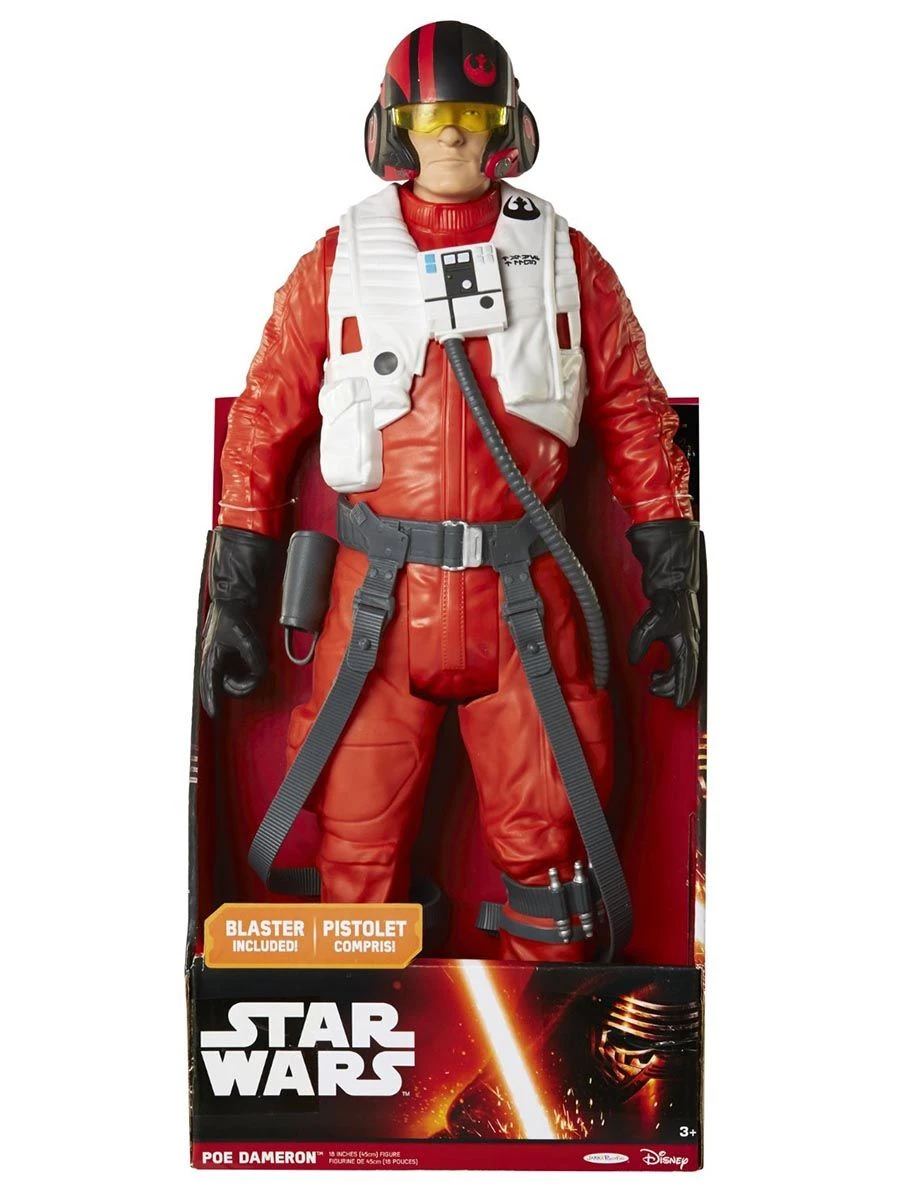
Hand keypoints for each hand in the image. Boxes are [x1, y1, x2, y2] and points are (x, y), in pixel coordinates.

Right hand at [199, 600, 267, 717]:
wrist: (232, 599)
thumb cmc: (234, 617)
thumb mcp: (248, 640)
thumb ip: (254, 660)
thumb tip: (259, 675)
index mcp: (211, 656)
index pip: (209, 684)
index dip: (212, 700)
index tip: (214, 714)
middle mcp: (211, 659)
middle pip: (220, 685)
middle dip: (237, 687)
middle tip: (253, 680)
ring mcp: (216, 658)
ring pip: (227, 679)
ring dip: (241, 678)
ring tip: (254, 668)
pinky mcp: (224, 655)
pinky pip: (232, 671)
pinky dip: (242, 671)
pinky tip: (251, 663)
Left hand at [628, 588, 699, 708]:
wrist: (672, 585)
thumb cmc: (666, 602)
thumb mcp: (648, 625)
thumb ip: (639, 644)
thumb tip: (634, 661)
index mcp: (686, 645)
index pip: (686, 674)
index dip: (681, 691)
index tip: (678, 705)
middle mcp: (690, 645)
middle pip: (684, 675)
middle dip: (669, 687)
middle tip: (652, 689)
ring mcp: (687, 642)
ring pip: (682, 669)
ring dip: (668, 678)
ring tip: (653, 680)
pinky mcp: (681, 638)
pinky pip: (679, 662)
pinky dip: (669, 670)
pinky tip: (657, 670)